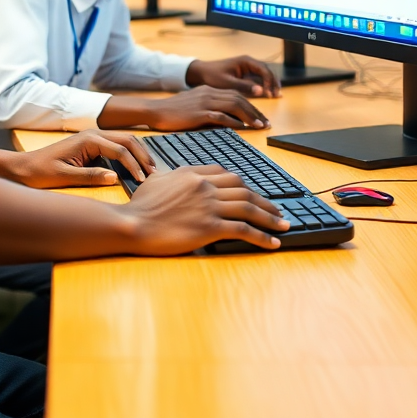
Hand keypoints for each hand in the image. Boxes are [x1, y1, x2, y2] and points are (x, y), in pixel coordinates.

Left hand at [11, 130, 157, 189]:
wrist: (25, 167)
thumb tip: (116, 177)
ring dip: (138, 154)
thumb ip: (90, 176)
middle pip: (127, 140)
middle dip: (142, 156)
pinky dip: (130, 154)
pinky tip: (136, 166)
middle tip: (154, 174)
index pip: (120, 150)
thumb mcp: (65, 177)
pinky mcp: (92, 145)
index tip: (143, 181)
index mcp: (88, 139)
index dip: (134, 165)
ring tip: (150, 170)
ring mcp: (93, 138)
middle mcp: (93, 134)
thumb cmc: (41, 172)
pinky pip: (117, 146)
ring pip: (124, 141)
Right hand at [125, 164, 288, 253]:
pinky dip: (262, 236)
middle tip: (276, 210)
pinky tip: (272, 243)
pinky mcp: (210, 227)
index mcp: (192, 174)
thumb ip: (172, 174)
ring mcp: (208, 205)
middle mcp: (204, 186)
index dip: (244, 185)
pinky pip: (243, 230)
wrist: (133, 224)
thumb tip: (175, 175)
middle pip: (243, 189)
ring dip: (270, 217)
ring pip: (248, 208)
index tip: (253, 195)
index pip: (226, 174)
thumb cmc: (140, 205)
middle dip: (263, 201)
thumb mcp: (157, 180)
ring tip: (283, 225)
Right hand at [147, 86, 271, 129]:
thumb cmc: (174, 111)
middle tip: (266, 123)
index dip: (251, 106)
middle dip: (255, 111)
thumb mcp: (195, 103)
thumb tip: (228, 118)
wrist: (156, 111)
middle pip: (239, 99)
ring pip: (234, 105)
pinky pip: (221, 116)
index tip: (261, 117)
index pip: (236, 94)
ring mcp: (204, 102)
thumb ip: (210, 106)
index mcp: (209, 89)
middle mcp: (209, 92)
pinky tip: (241, 128)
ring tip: (259, 126)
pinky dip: (233, 122)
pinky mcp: (199, 113)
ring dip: (249, 116)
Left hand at [186, 56, 280, 97]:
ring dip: (270, 84)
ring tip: (276, 96)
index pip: (264, 69)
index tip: (271, 92)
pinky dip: (264, 86)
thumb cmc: (212, 76)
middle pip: (267, 71)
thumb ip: (244, 86)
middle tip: (277, 95)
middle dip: (273, 82)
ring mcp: (247, 69)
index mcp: (245, 61)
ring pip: (264, 75)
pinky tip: (268, 94)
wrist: (200, 74)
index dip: (270, 81)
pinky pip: (258, 79)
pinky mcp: (245, 75)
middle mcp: (248, 63)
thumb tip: (261, 91)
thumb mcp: (227, 83)